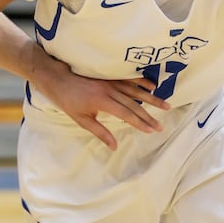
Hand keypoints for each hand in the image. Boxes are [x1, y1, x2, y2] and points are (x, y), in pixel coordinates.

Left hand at [30, 60, 168, 149]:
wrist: (58, 78)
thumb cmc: (67, 101)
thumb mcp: (82, 120)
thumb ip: (100, 132)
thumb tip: (114, 146)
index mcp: (103, 102)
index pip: (127, 114)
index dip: (140, 123)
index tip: (151, 130)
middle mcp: (110, 90)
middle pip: (135, 105)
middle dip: (149, 116)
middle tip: (161, 125)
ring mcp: (111, 81)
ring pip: (136, 91)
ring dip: (151, 99)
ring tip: (166, 105)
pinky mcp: (110, 76)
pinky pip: (129, 79)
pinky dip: (142, 81)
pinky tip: (152, 85)